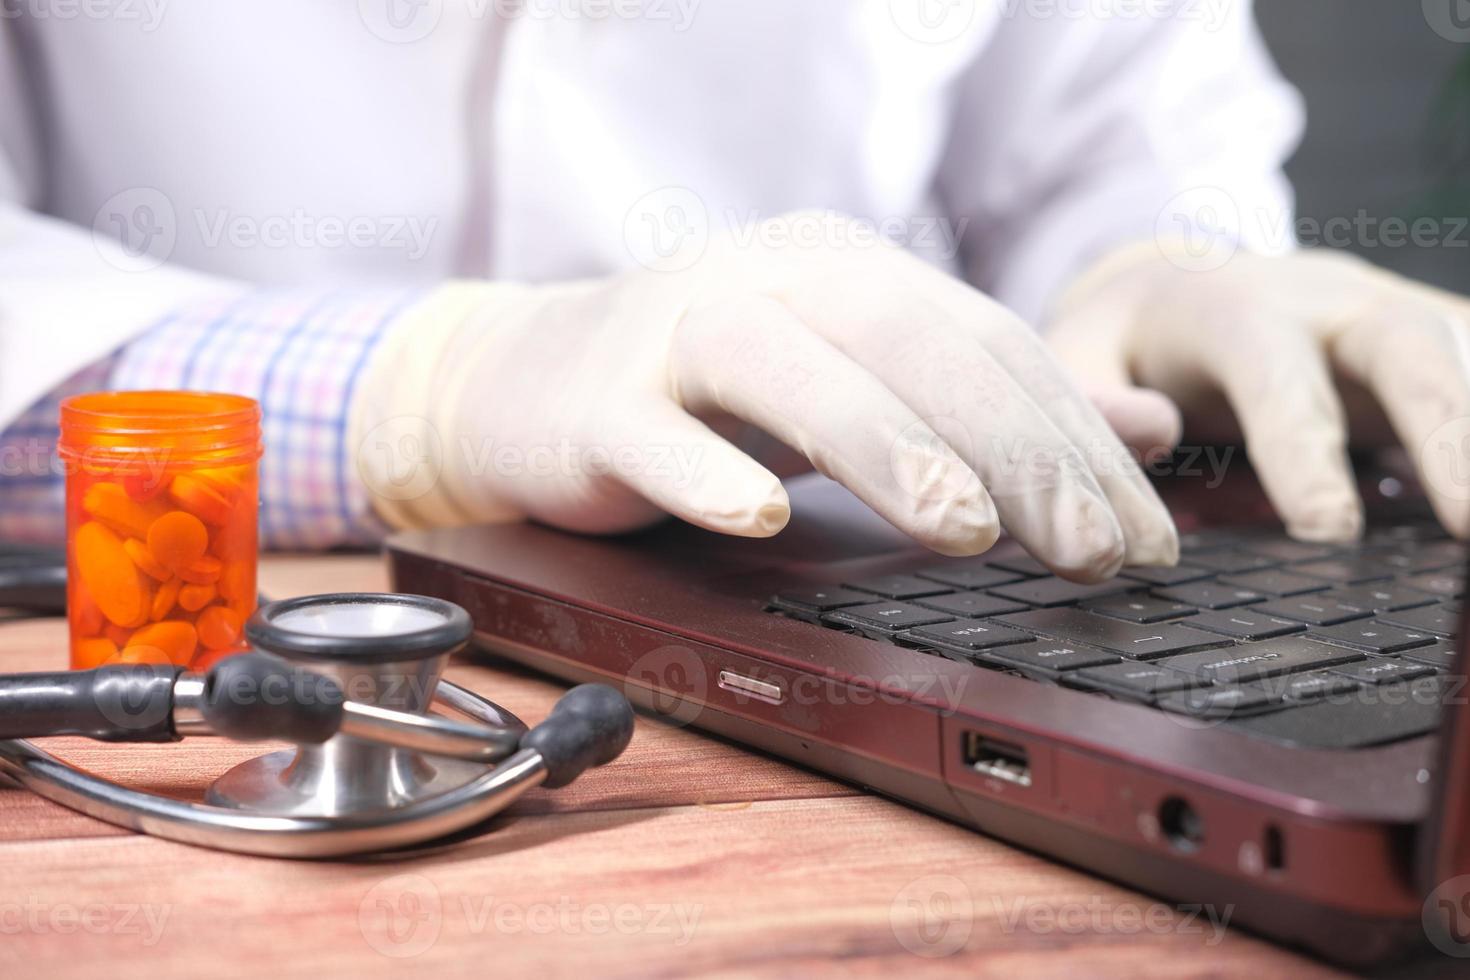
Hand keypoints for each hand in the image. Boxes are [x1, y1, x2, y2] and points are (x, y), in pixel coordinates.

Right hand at [353, 213, 1177, 579]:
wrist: (531, 377)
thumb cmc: (709, 391)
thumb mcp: (864, 381)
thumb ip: (997, 402)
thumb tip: (1147, 430)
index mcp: (845, 267)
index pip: (984, 343)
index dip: (1073, 439)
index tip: (1141, 536)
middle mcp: (767, 278)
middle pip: (905, 345)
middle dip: (1011, 451)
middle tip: (1088, 552)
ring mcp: (674, 332)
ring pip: (785, 369)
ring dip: (882, 450)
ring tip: (966, 537)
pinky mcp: (599, 401)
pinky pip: (654, 433)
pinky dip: (707, 474)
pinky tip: (758, 522)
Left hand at [1046, 245, 1469, 540]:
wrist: (1180, 281)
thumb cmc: (1126, 345)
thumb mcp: (1076, 361)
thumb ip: (1095, 399)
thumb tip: (1153, 431)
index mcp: (1233, 310)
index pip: (1274, 373)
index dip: (1302, 448)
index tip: (1325, 529)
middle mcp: (1327, 301)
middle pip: (1402, 344)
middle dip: (1447, 427)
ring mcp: (1390, 313)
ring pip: (1456, 350)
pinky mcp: (1431, 338)